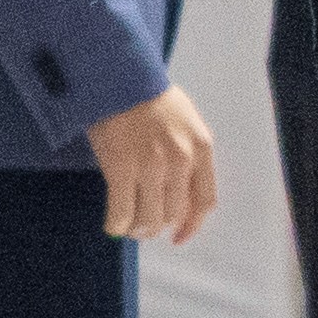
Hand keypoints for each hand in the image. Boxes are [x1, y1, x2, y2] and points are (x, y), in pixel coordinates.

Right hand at [85, 85, 220, 245]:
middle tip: (143, 225)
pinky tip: (113, 224)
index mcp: (202, 149)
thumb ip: (189, 157)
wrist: (122, 80)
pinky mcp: (121, 169)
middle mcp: (181, 161)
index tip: (179, 237)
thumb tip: (179, 198)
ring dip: (137, 228)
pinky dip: (116, 225)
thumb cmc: (152, 100)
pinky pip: (121, 212)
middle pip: (173, 214)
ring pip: (148, 218)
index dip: (191, 226)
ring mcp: (152, 166)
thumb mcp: (187, 124)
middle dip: (157, 225)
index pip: (204, 201)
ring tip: (128, 225)